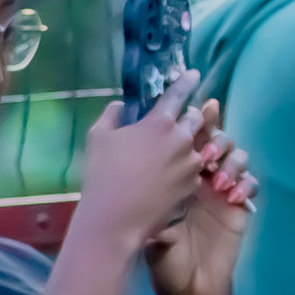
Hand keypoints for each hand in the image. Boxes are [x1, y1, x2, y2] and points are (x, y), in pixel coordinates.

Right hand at [72, 70, 209, 259]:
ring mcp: (190, 164)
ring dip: (186, 146)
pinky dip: (184, 169)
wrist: (115, 220)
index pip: (178, 94)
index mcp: (159, 122)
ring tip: (168, 158)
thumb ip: (111, 115)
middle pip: (196, 119)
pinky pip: (194, 170)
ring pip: (196, 146)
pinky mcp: (193, 185)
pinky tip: (167, 178)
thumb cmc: (102, 176)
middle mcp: (181, 139)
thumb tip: (119, 105)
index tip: (193, 74)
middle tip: (172, 126)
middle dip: (188, 118)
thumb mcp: (97, 139)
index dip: (186, 81)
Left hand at [143, 101, 256, 294]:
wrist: (183, 288)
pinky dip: (245, 183)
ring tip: (217, 175)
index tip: (193, 109)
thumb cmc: (160, 254)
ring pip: (237, 157)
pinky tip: (231, 193)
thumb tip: (121, 156)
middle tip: (205, 147)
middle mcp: (200, 177)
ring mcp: (222, 192)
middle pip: (216, 139)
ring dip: (230, 159)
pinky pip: (252, 185)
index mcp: (176, 174)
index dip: (193, 121)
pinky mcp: (239, 209)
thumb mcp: (143, 219)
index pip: (187, 137)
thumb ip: (137, 191)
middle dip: (215, 134)